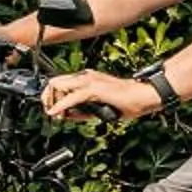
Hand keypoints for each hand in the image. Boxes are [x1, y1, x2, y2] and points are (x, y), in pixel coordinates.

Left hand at [42, 70, 157, 120]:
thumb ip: (81, 111)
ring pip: (58, 85)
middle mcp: (86, 76)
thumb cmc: (127, 102)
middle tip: (49, 112)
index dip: (52, 96)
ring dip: (52, 100)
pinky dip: (60, 105)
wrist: (144, 96)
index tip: (52, 110)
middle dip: (47, 97)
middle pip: (55, 81)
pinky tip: (56, 112)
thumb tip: (65, 115)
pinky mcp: (94, 89)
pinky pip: (71, 97)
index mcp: (87, 78)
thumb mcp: (98, 109)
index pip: (60, 83)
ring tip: (53, 113)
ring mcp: (90, 80)